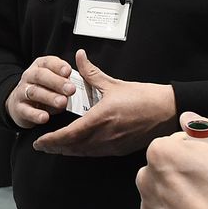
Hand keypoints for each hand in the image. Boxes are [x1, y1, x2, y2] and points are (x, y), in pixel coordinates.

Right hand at [6, 56, 74, 127]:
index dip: (58, 66)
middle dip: (57, 82)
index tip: (68, 71)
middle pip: (40, 76)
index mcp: (40, 66)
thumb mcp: (56, 81)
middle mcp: (29, 76)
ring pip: (34, 92)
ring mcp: (22, 91)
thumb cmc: (45, 90)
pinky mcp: (19, 108)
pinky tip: (45, 117)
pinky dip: (35, 114)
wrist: (20, 104)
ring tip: (62, 103)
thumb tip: (86, 74)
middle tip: (71, 89)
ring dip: (49, 97)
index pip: (48, 62)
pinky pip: (26, 110)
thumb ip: (68, 78)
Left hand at [32, 51, 177, 156]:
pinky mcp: (121, 150)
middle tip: (42, 146)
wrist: (168, 112)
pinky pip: (95, 153)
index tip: (39, 141)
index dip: (51, 140)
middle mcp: (104, 136)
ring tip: (55, 147)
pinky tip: (77, 146)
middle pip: (72, 148)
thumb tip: (79, 55)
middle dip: (55, 148)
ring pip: (83, 153)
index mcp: (100, 118)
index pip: (68, 135)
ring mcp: (113, 145)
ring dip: (68, 151)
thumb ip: (92, 72)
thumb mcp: (114, 83)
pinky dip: (82, 151)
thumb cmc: (143, 97)